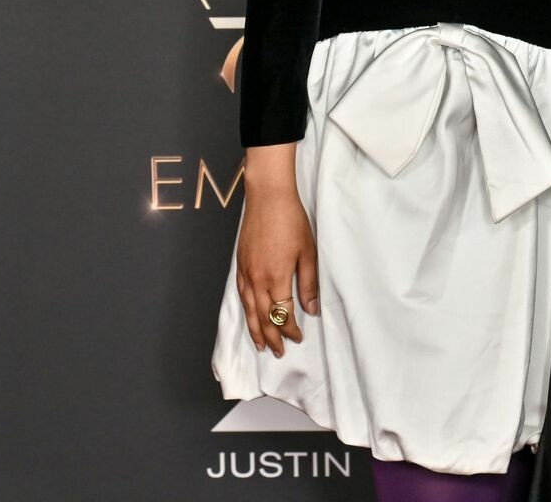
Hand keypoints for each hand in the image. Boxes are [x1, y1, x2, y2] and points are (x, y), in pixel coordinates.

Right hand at [235, 175, 317, 357]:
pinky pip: (241, 295)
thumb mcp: (308, 252)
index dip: (291, 329)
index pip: (282, 314)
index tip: (299, 337)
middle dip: (272, 337)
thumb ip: (309, 283)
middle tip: (280, 352)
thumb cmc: (292, 222)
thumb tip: (311, 310)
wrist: (268, 198)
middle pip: (263, 317)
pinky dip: (246, 311)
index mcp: (277, 278)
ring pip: (249, 310)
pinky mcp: (240, 264)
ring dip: (256, 330)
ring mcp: (246, 272)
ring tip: (261, 345)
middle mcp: (257, 279)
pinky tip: (250, 316)